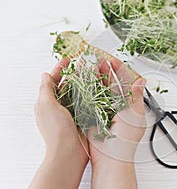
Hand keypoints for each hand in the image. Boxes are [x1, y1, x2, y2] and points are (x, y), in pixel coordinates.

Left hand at [30, 59, 88, 188]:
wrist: (70, 152)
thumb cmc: (56, 131)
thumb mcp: (46, 106)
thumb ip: (45, 89)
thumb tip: (44, 75)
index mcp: (47, 102)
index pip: (52, 80)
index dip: (60, 69)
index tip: (68, 59)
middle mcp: (59, 106)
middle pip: (66, 85)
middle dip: (74, 73)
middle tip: (84, 63)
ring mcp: (71, 112)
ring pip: (78, 92)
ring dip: (84, 82)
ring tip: (92, 72)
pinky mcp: (83, 117)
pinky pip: (87, 102)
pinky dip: (91, 94)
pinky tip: (98, 88)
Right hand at [88, 58, 146, 188]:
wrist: (110, 157)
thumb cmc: (125, 139)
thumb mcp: (134, 114)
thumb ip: (135, 96)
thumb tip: (142, 81)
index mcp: (127, 103)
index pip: (123, 82)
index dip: (118, 70)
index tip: (113, 61)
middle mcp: (114, 105)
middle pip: (109, 83)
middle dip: (103, 70)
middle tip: (97, 59)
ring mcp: (102, 109)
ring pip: (97, 89)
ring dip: (93, 77)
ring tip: (87, 65)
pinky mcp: (90, 115)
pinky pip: (88, 99)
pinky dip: (84, 89)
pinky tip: (80, 79)